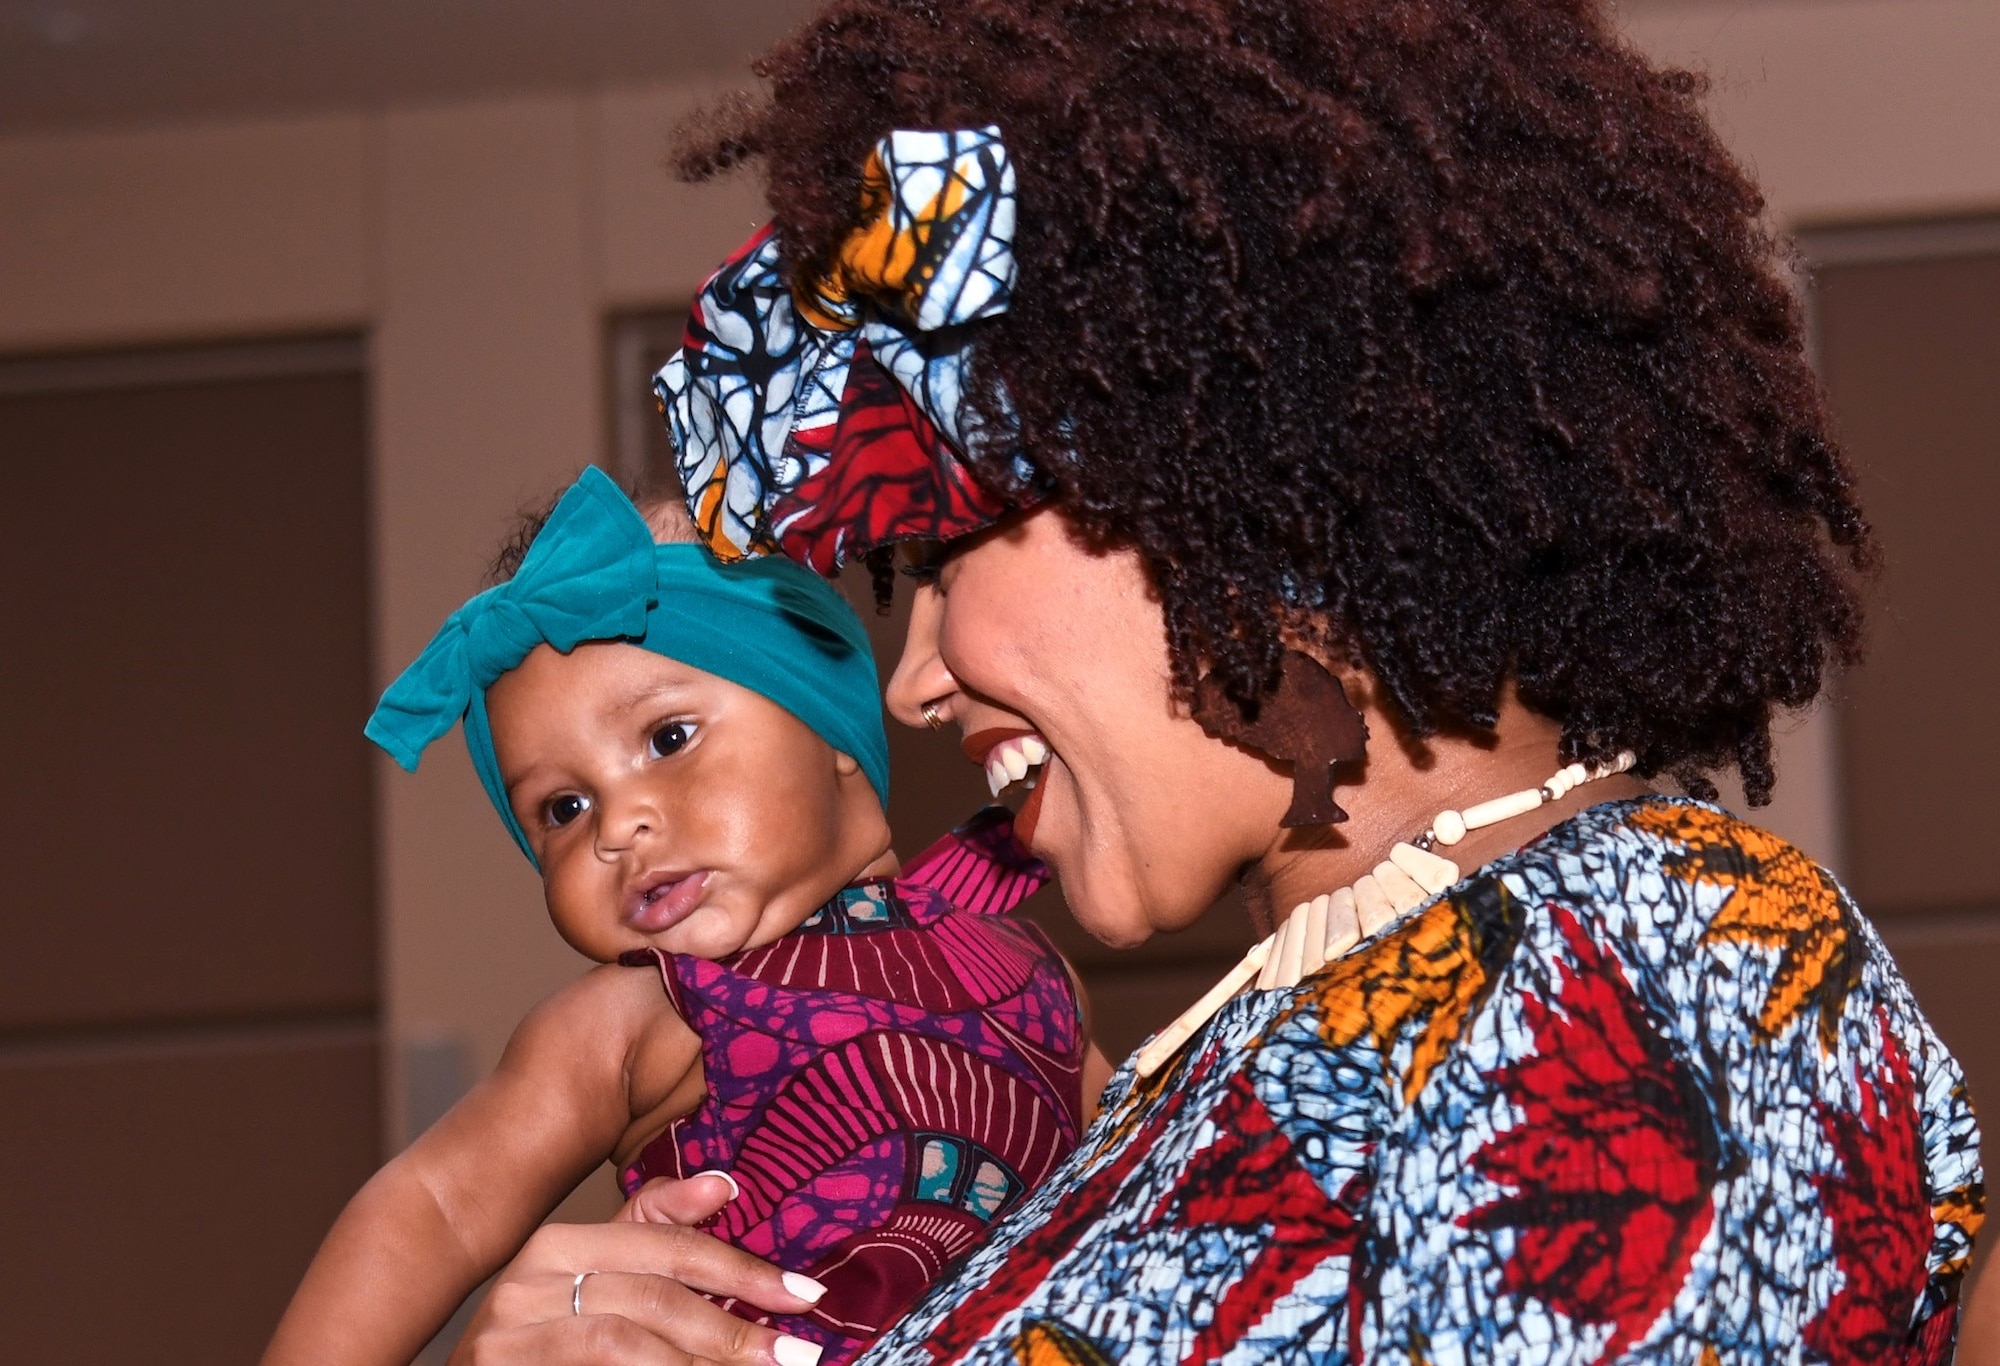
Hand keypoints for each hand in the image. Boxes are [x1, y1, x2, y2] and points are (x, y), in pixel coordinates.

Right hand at [448, 1173, 826, 1365]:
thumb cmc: (540, 1340)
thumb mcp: (590, 1277)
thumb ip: (652, 1230)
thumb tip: (725, 1184)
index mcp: (555, 1245)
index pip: (667, 1248)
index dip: (741, 1270)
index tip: (805, 1294)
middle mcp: (525, 1287)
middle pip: (653, 1301)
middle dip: (734, 1330)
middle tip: (798, 1352)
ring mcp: (508, 1343)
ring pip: (626, 1346)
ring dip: (702, 1364)